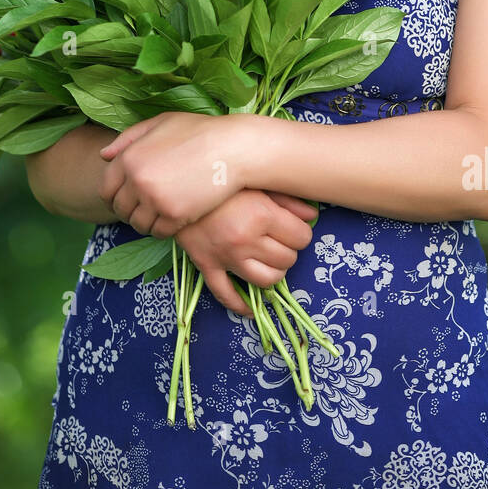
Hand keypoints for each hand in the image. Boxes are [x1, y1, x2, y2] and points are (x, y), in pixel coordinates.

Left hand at [97, 111, 250, 236]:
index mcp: (129, 158)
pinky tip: (174, 220)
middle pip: (120, 209)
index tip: (129, 198)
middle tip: (147, 208)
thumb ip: (128, 138)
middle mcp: (137, 180)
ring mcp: (155, 199)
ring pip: (138, 224)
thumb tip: (103, 155)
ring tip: (160, 214)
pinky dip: (163, 229)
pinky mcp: (174, 215)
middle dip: (130, 210)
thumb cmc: (199, 131)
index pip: (106, 189)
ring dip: (146, 222)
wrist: (233, 148)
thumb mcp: (160, 123)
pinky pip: (158, 232)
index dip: (115, 196)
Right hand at [174, 188, 315, 314]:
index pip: (301, 238)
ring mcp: (226, 257)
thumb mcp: (256, 182)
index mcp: (261, 216)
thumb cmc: (220, 181)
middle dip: (288, 250)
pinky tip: (250, 307)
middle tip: (279, 238)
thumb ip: (287, 199)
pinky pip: (226, 295)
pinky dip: (240, 305)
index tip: (293, 226)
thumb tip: (313, 216)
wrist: (175, 186)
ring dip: (273, 273)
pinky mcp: (207, 266)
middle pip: (287, 260)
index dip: (300, 232)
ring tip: (269, 259)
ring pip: (266, 281)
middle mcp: (246, 241)